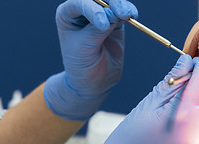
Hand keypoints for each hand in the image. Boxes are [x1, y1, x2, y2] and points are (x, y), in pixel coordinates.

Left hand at [44, 0, 137, 120]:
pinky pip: (122, 11)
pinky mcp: (114, 21)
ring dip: (121, 6)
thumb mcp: (85, 47)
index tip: (103, 26)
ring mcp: (99, 14)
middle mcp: (82, 10)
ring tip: (128, 15)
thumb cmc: (81, 65)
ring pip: (112, 2)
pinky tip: (132, 16)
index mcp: (67, 14)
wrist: (92, 81)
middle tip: (121, 14)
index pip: (79, 3)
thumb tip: (113, 13)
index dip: (92, 10)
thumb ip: (97, 30)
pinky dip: (128, 11)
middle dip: (111, 3)